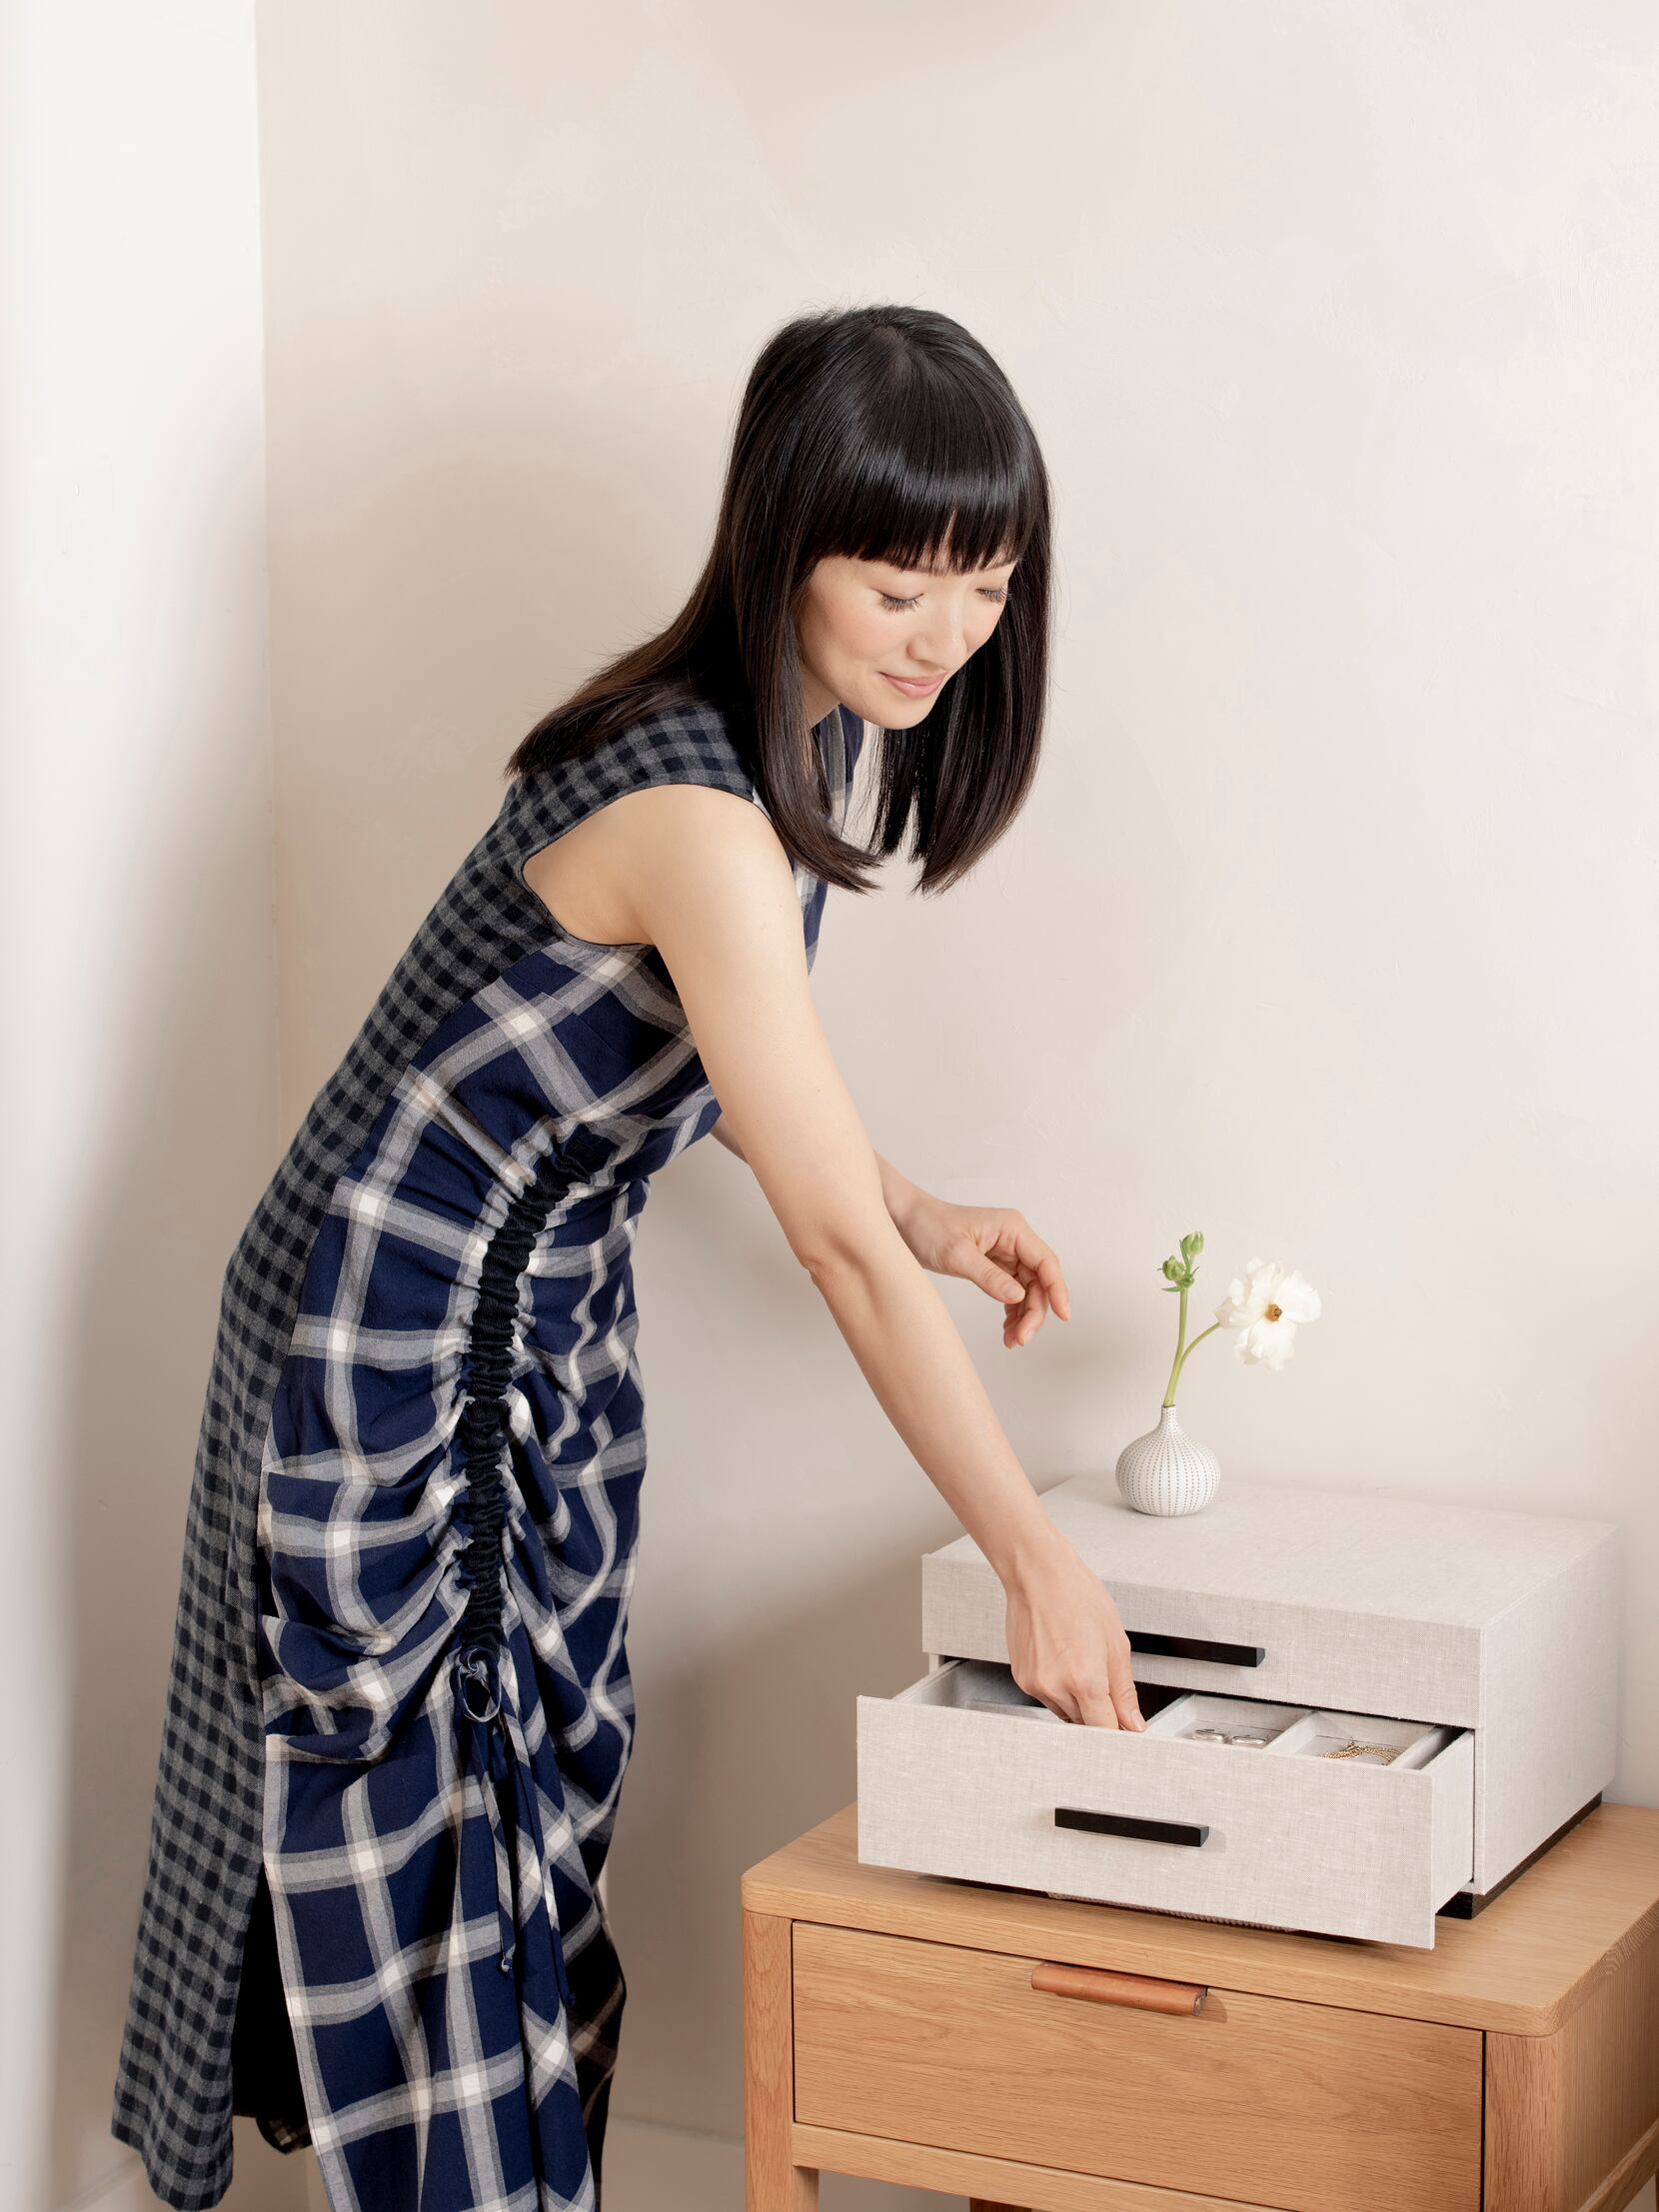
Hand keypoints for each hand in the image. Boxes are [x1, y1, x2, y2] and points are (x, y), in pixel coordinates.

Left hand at [892, 1190, 1071, 1350]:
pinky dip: (1012, 1313)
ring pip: (1027, 1290)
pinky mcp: (994, 1265)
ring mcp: (1005, 1253)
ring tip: (1012, 1341)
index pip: (1046, 1262)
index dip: (1058, 1290)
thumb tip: (1018, 1298)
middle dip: (1034, 1312)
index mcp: (1012, 1229)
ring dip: (1024, 1316)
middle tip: (1021, 1340)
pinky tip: (1006, 1331)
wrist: (904, 1220)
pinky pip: (1012, 1292)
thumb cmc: (928, 1227)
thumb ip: (988, 1277)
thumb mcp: (956, 1254)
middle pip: (1039, 1281)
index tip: (1064, 1316)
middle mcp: (1014, 1240)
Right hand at [1002, 1535, 1143, 1729]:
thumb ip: (1124, 1691)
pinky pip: (1048, 1698)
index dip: (1118, 1731)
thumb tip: (1133, 1723)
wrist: (1038, 1575)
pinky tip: (1063, 1659)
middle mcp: (1056, 1687)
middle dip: (1100, 1711)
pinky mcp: (1022, 1679)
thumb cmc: (1078, 1598)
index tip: (1125, 1727)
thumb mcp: (1116, 1643)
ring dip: (1078, 1701)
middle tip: (1103, 1677)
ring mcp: (1035, 1685)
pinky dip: (1060, 1688)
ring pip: (1066, 1713)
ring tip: (1080, 1661)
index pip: (1104, 1731)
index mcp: (1085, 1680)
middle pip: (1085, 1725)